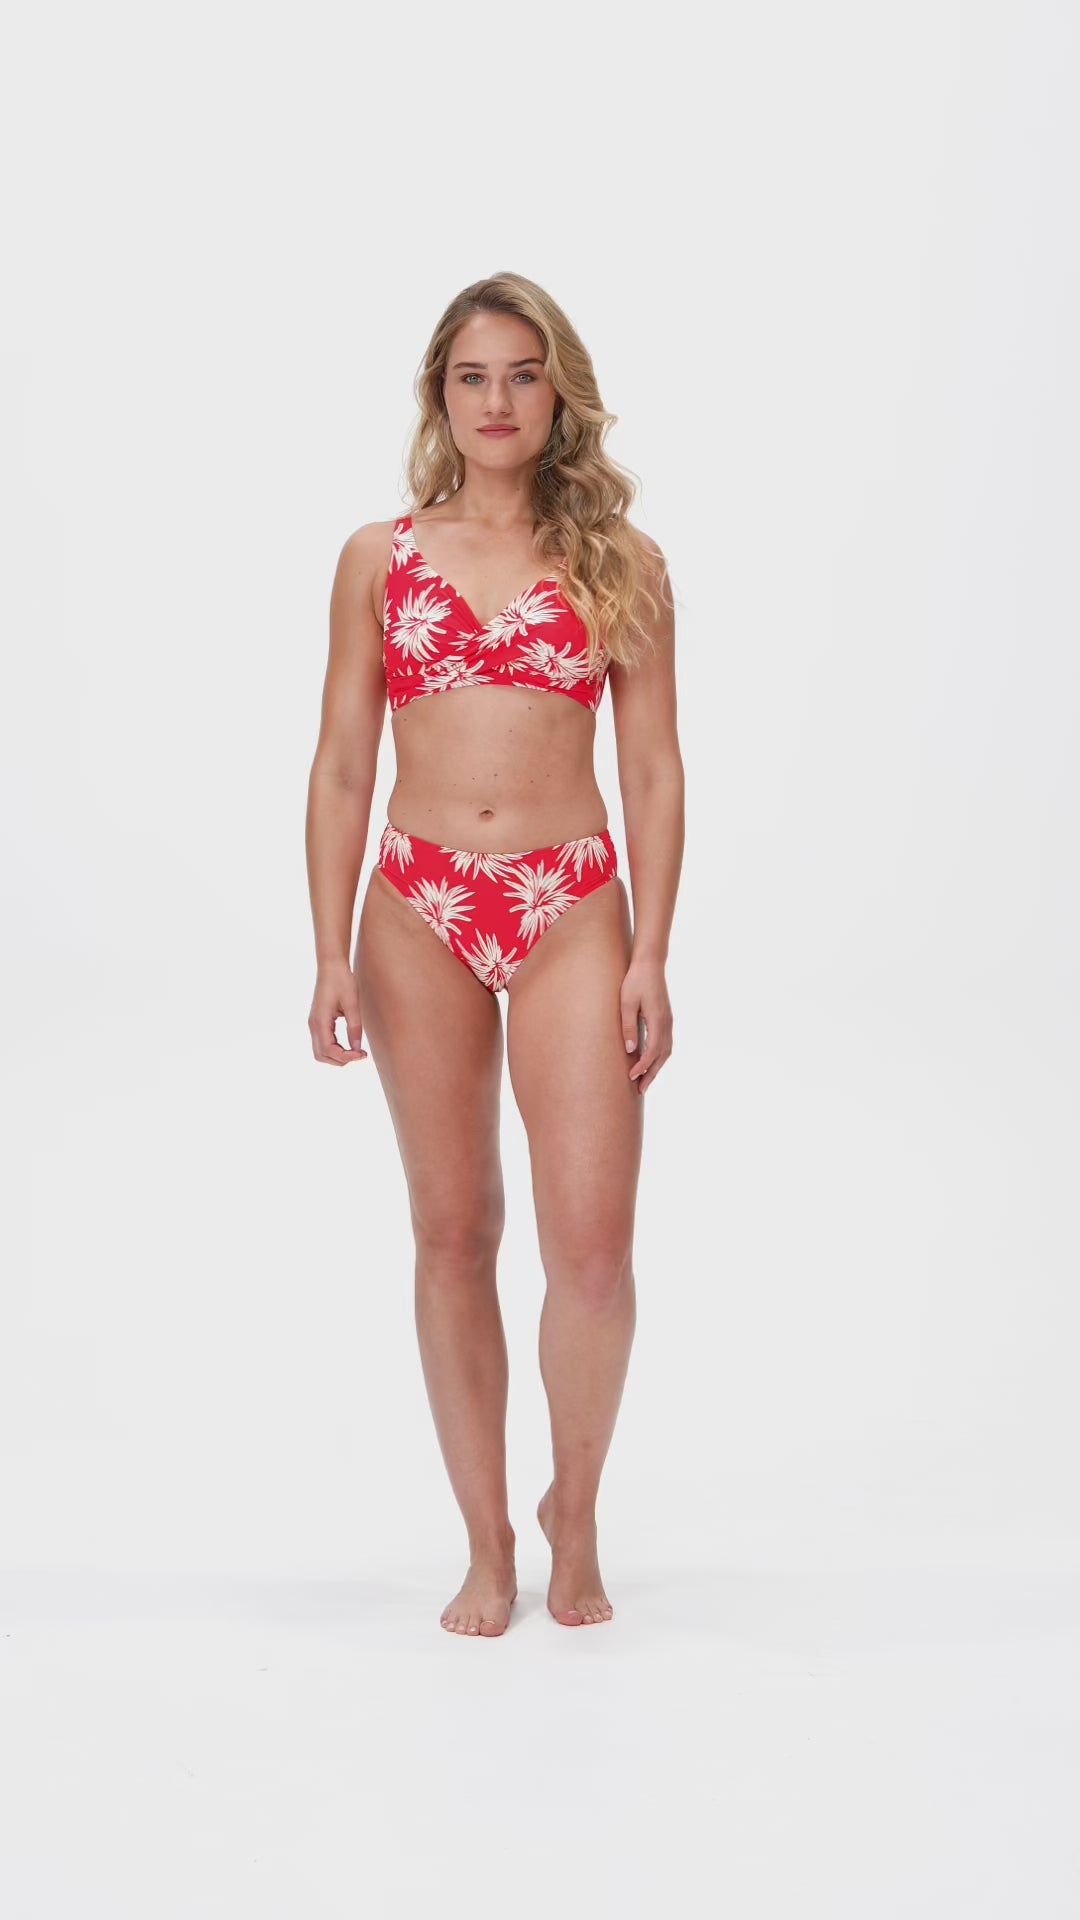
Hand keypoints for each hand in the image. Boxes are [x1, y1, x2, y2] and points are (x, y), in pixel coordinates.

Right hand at [309, 960, 368, 1065]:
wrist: (331, 966)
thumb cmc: (342, 981)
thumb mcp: (352, 1004)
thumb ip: (354, 1028)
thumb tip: (357, 1049)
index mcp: (320, 1021)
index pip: (328, 1050)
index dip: (346, 1057)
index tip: (362, 1054)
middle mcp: (314, 1025)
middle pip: (321, 1055)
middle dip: (340, 1060)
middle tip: (359, 1054)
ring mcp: (314, 1024)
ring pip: (320, 1051)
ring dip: (336, 1056)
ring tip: (355, 1051)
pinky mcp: (318, 1021)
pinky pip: (323, 1042)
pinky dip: (334, 1048)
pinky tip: (349, 1044)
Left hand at [619, 959, 672, 1095]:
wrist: (650, 964)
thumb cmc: (635, 981)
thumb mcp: (627, 1002)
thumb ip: (628, 1026)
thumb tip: (630, 1050)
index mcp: (657, 1020)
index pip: (652, 1050)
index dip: (643, 1066)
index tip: (632, 1076)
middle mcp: (666, 1023)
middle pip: (662, 1056)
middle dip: (651, 1074)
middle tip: (640, 1090)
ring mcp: (668, 1021)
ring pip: (666, 1051)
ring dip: (656, 1067)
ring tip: (645, 1081)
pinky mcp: (666, 1019)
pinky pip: (666, 1043)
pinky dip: (659, 1057)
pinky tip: (651, 1062)